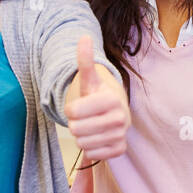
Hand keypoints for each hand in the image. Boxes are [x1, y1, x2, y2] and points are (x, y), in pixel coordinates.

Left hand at [64, 36, 129, 159]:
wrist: (115, 112)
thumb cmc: (98, 96)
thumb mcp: (90, 79)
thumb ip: (85, 60)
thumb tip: (83, 37)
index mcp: (112, 99)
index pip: (73, 112)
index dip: (71, 109)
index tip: (79, 106)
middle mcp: (121, 117)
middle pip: (76, 129)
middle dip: (76, 124)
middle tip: (86, 118)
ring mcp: (122, 135)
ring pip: (83, 144)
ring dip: (82, 136)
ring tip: (91, 127)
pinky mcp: (120, 149)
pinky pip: (93, 155)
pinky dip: (91, 148)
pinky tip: (98, 138)